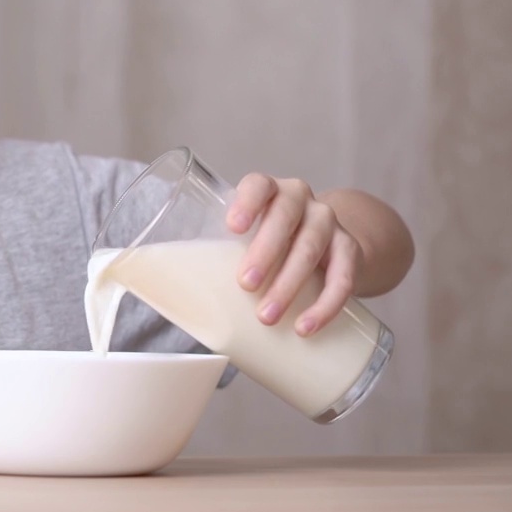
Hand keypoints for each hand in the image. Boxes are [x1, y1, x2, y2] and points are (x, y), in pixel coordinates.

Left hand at [226, 174, 361, 336]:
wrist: (329, 243)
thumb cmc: (270, 243)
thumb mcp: (247, 238)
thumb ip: (216, 255)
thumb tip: (161, 295)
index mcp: (270, 191)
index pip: (258, 185)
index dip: (247, 202)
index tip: (232, 227)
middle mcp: (301, 200)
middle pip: (285, 218)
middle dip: (264, 252)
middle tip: (245, 285)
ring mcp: (329, 223)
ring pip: (311, 249)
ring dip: (289, 284)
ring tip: (267, 317)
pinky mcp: (350, 251)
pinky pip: (343, 278)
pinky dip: (325, 305)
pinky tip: (306, 327)